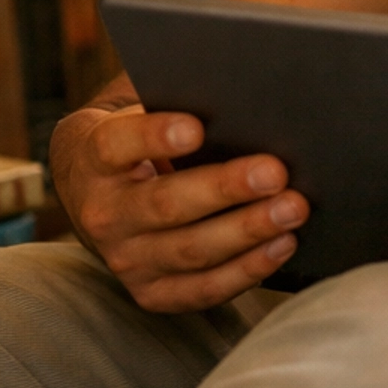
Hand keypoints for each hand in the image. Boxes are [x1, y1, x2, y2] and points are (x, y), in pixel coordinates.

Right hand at [49, 95, 309, 313]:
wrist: (98, 196)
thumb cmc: (139, 142)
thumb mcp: (139, 114)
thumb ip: (176, 101)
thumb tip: (241, 95)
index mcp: (94, 159)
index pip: (117, 145)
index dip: (154, 136)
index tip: (196, 129)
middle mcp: (103, 214)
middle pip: (166, 204)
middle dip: (225, 188)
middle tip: (275, 172)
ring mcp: (126, 260)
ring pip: (191, 250)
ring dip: (248, 230)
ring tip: (293, 208)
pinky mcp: (152, 293)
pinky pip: (204, 289)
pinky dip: (247, 270)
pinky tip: (282, 244)